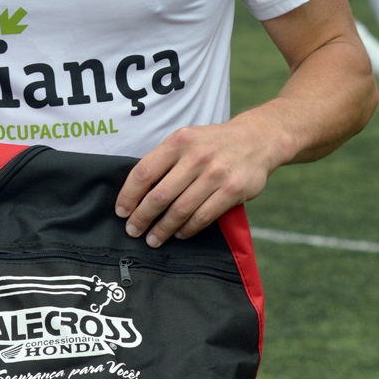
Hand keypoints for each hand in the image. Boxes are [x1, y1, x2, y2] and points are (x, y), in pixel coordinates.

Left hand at [115, 119, 273, 247]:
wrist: (257, 139)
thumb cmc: (212, 143)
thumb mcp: (186, 139)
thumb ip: (165, 160)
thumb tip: (136, 191)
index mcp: (178, 141)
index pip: (144, 171)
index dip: (129, 195)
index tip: (121, 211)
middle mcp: (195, 156)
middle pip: (160, 194)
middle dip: (142, 217)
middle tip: (133, 231)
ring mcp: (215, 174)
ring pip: (180, 209)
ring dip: (163, 228)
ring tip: (153, 239)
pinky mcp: (232, 190)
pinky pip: (203, 216)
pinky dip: (188, 229)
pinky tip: (179, 234)